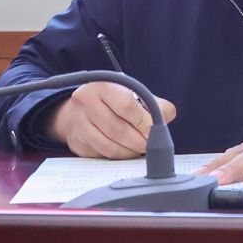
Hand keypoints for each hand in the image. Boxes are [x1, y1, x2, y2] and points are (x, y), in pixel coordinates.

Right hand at [47, 81, 173, 158]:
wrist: (79, 109)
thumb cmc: (112, 101)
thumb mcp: (132, 93)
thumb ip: (153, 103)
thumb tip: (166, 117)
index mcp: (103, 86)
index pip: (126, 106)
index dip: (143, 122)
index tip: (155, 131)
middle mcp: (85, 102)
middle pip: (117, 129)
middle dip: (139, 141)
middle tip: (151, 145)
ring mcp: (78, 124)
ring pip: (108, 146)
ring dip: (129, 151)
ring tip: (140, 149)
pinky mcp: (76, 142)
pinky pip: (101, 155)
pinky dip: (118, 156)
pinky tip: (127, 151)